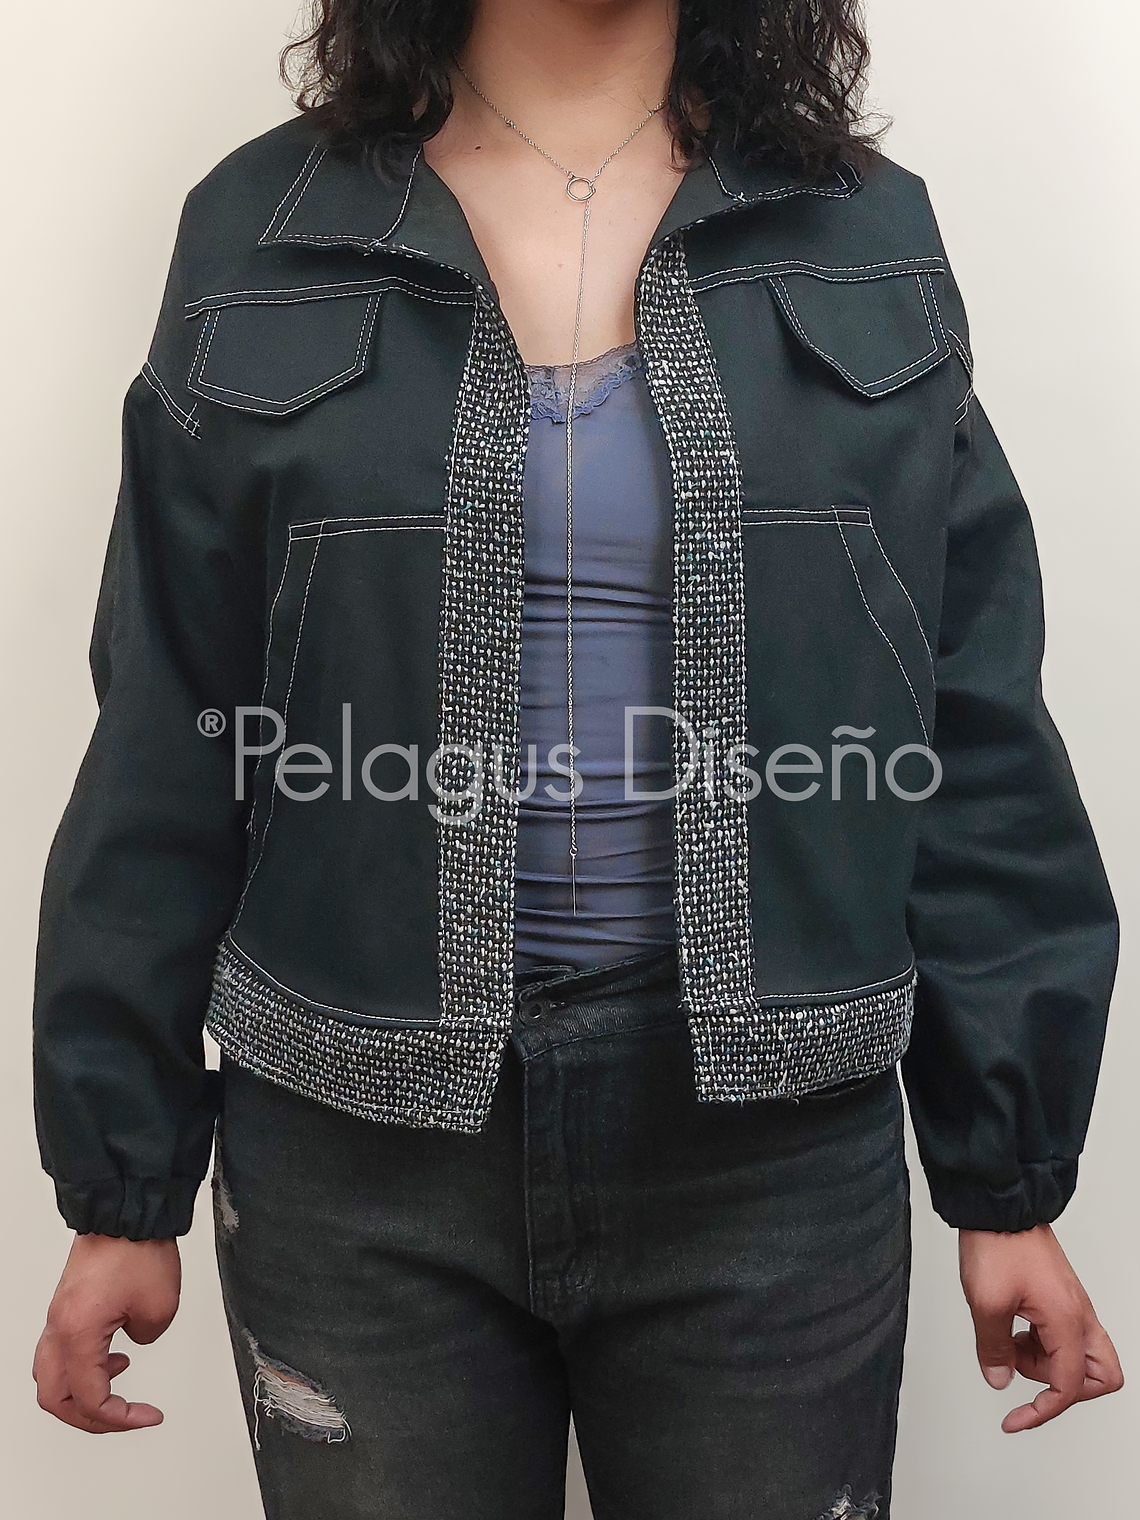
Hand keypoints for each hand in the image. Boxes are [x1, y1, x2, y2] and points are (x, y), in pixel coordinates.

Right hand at [33, 1233, 181, 1432]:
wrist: (126, 1209)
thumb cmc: (137, 1248)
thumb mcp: (159, 1308)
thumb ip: (147, 1339)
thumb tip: (135, 1341)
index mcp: (77, 1333)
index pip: (90, 1398)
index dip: (120, 1418)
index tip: (146, 1417)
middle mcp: (59, 1327)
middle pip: (55, 1397)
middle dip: (90, 1418)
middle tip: (123, 1419)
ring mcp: (59, 1316)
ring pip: (52, 1375)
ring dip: (81, 1392)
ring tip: (118, 1388)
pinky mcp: (67, 1305)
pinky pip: (63, 1350)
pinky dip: (83, 1366)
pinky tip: (114, 1357)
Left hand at [959, 1223, 1122, 1431]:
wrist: (1000, 1207)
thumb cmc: (999, 1244)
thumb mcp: (987, 1302)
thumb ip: (994, 1348)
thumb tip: (999, 1378)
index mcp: (1068, 1321)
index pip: (1069, 1386)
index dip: (1041, 1411)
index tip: (1015, 1419)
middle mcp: (1079, 1315)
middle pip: (1098, 1376)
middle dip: (1061, 1387)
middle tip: (1024, 1374)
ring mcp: (1072, 1305)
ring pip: (1079, 1357)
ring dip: (1044, 1363)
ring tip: (1007, 1345)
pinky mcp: (1059, 1297)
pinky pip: (1061, 1336)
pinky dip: (1039, 1344)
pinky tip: (1011, 1331)